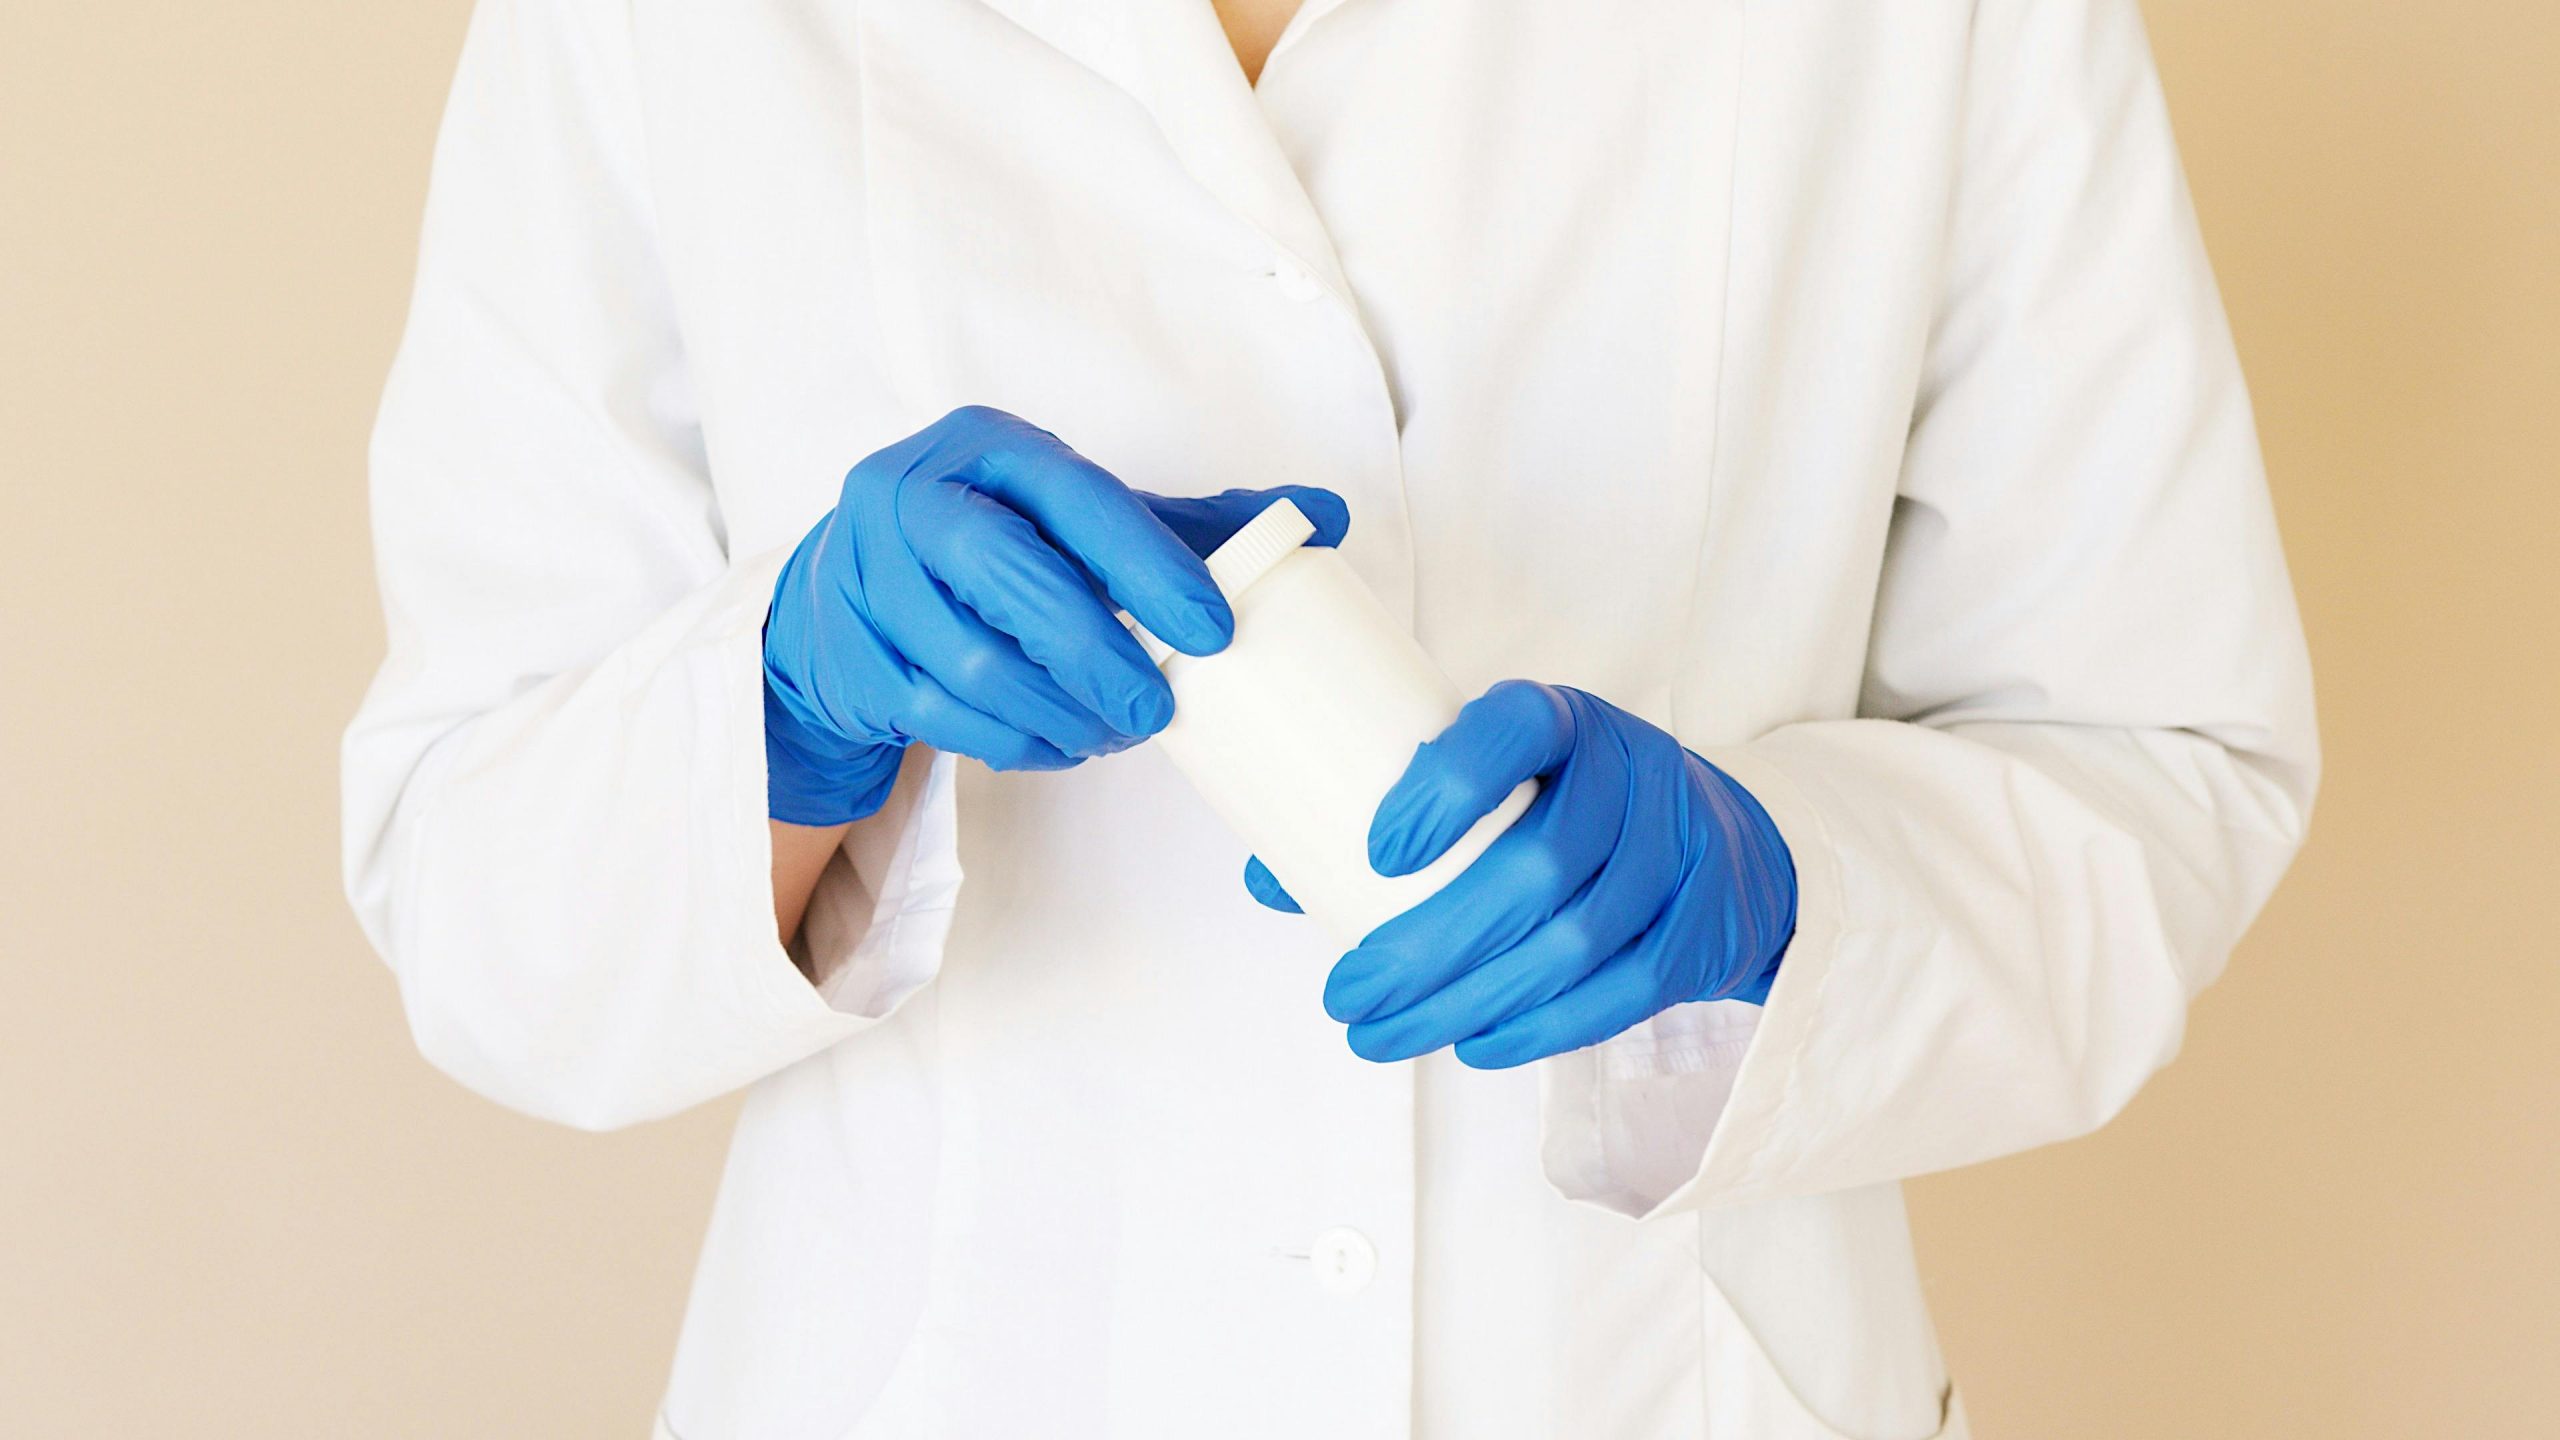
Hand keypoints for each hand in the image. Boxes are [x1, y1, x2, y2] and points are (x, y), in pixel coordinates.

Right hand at [763, 405, 1346, 823]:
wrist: (843, 597)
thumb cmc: (992, 546)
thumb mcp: (1079, 517)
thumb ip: (1192, 522)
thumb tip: (1327, 516)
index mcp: (984, 447)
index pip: (1077, 497)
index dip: (1151, 565)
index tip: (1214, 631)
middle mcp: (912, 499)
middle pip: (1010, 580)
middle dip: (1098, 656)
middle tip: (1159, 712)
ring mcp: (868, 582)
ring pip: (974, 667)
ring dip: (1061, 714)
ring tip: (1114, 732)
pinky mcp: (851, 660)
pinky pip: (945, 721)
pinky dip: (1017, 744)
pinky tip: (1058, 741)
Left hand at [1247, 681, 1794, 1067]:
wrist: (1719, 848)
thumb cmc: (1563, 808)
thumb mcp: (1497, 783)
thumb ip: (1393, 818)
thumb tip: (1267, 877)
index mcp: (1561, 719)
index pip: (1513, 731)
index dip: (1447, 790)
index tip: (1375, 856)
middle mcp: (1629, 771)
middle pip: (1536, 866)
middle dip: (1428, 946)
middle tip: (1346, 996)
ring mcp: (1677, 852)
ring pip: (1574, 942)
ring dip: (1469, 1002)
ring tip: (1382, 1037)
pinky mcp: (1700, 929)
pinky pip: (1622, 992)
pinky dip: (1541, 1030)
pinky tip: (1473, 1047)